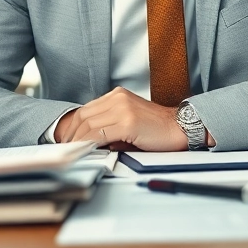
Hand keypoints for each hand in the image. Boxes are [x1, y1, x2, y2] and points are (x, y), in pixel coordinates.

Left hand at [65, 88, 187, 151]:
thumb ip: (110, 125)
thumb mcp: (129, 121)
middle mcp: (118, 98)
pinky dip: (90, 143)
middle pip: (84, 115)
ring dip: (78, 140)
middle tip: (67, 148)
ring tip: (74, 152)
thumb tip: (90, 140)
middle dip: (72, 134)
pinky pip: (101, 133)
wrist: (180, 128)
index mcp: (117, 95)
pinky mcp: (128, 122)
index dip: (73, 126)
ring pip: (89, 124)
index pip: (86, 109)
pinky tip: (87, 150)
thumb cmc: (157, 129)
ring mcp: (123, 108)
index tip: (68, 139)